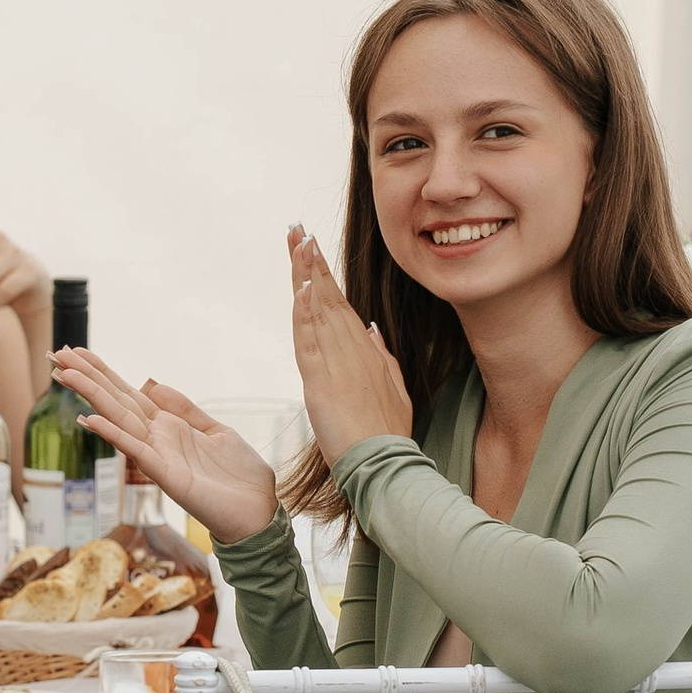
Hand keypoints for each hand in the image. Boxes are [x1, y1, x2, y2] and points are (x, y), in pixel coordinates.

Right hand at [53, 350, 278, 543]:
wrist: (259, 510)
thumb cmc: (240, 476)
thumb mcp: (216, 430)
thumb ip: (185, 409)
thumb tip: (152, 384)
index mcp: (168, 427)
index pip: (127, 394)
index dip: (103, 373)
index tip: (77, 352)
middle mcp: (156, 439)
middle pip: (115, 401)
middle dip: (86, 378)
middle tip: (56, 354)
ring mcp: (158, 456)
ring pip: (118, 419)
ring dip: (91, 397)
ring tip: (64, 374)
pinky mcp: (166, 475)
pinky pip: (135, 450)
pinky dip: (113, 434)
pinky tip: (90, 419)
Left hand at [288, 225, 410, 462]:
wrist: (385, 464)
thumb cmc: (386, 433)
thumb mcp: (394, 390)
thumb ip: (382, 358)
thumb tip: (374, 329)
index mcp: (365, 352)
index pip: (340, 304)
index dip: (325, 274)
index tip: (312, 246)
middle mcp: (351, 350)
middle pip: (327, 297)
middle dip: (311, 261)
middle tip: (297, 228)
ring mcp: (337, 363)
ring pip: (317, 311)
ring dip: (306, 275)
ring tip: (297, 242)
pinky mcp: (321, 381)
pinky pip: (309, 341)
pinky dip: (305, 313)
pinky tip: (302, 289)